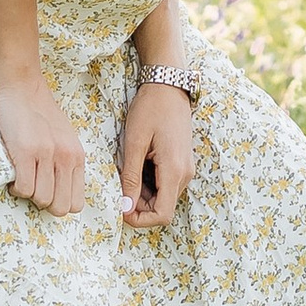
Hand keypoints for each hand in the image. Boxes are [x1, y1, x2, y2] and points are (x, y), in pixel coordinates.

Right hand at [0, 69, 87, 214]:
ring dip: (28, 194)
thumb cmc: (39, 114)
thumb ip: (65, 163)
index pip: (77, 203)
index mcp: (77, 156)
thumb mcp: (63, 138)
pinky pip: (25, 188)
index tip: (46, 192)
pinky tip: (13, 175)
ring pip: (42, 199)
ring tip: (21, 177)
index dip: (59, 203)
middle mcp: (67, 157)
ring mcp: (48, 154)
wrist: (22, 87)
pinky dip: (15, 188)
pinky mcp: (27, 151)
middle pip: (60, 207)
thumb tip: (60, 193)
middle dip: (43, 203)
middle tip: (32, 187)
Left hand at [119, 77, 195, 227]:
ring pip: (164, 197)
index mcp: (174, 171)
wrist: (169, 85)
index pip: (162, 215)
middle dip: (138, 206)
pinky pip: (166, 184)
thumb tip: (125, 207)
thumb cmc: (150, 110)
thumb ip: (131, 178)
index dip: (140, 220)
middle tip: (119, 186)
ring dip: (143, 194)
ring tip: (127, 171)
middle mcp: (185, 174)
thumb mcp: (135, 143)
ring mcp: (186, 168)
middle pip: (163, 208)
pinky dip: (149, 184)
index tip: (121, 209)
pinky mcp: (182, 163)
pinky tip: (137, 165)